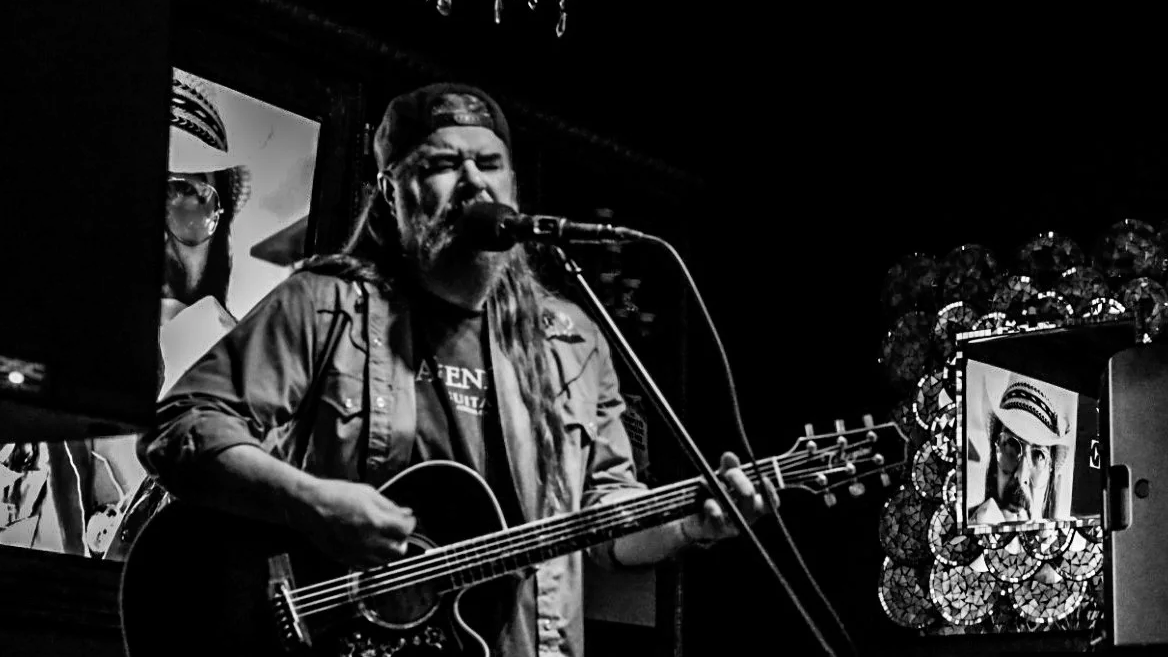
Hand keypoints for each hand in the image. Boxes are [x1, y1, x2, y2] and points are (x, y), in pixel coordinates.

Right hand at [292, 478, 416, 568]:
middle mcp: (368, 541)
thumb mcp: (368, 493)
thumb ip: (390, 506)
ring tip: (384, 538)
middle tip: (397, 529)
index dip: (410, 523)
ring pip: (385, 561)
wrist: (308, 507)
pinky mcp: (346, 559)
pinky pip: (368, 566)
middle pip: (399, 550)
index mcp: (375, 522)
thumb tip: (406, 513)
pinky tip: (371, 547)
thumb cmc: (336, 495)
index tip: (408, 519)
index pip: (405, 530)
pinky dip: (375, 559)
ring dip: (389, 550)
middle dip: (401, 539)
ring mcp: (357, 553)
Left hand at [680, 452, 777, 545]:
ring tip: (707, 482)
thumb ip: (727, 468)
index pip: (770, 504)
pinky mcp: (715, 531)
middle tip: (729, 473)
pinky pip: (718, 517)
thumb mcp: (721, 479)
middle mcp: (745, 518)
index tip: (763, 478)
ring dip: (721, 491)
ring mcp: (731, 526)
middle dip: (740, 481)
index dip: (770, 493)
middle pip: (749, 498)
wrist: (692, 517)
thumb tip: (729, 456)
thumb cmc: (713, 496)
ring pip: (733, 508)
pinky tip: (707, 502)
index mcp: (753, 506)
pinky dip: (712, 506)